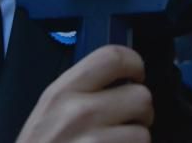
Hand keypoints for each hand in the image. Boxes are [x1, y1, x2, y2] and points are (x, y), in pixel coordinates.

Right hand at [17, 45, 152, 142]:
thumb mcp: (48, 110)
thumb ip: (80, 90)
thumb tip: (119, 77)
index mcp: (62, 92)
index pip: (112, 57)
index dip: (134, 63)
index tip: (136, 74)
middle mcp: (78, 113)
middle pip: (140, 97)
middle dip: (140, 112)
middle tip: (127, 121)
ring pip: (143, 134)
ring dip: (135, 142)